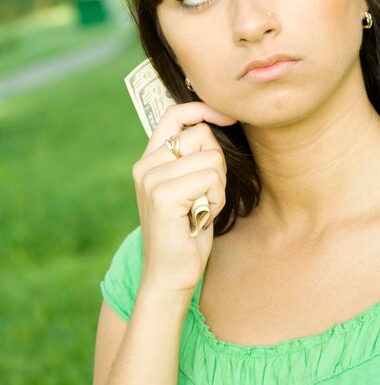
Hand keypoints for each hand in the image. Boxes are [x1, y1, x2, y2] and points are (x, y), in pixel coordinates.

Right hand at [132, 102, 236, 296]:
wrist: (171, 275)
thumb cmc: (187, 231)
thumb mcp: (188, 186)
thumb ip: (192, 157)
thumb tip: (217, 122)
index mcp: (148, 160)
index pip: (175, 114)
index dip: (204, 109)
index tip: (228, 118)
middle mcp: (145, 166)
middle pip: (203, 135)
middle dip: (218, 165)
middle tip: (205, 195)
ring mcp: (151, 180)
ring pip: (212, 158)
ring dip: (218, 187)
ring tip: (201, 208)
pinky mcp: (163, 196)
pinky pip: (211, 178)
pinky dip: (217, 199)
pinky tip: (201, 217)